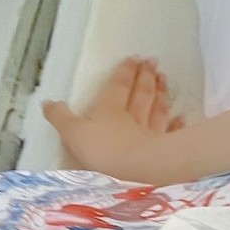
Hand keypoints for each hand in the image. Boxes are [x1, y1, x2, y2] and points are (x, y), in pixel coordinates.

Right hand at [41, 56, 185, 181]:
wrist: (135, 171)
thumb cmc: (101, 152)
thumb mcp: (72, 134)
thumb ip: (61, 117)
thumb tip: (48, 102)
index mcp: (109, 110)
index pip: (118, 87)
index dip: (125, 72)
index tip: (135, 58)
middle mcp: (132, 118)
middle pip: (141, 93)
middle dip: (145, 76)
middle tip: (153, 60)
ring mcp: (151, 133)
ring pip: (157, 108)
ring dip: (161, 93)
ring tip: (164, 78)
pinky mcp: (164, 149)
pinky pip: (171, 132)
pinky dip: (176, 124)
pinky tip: (181, 116)